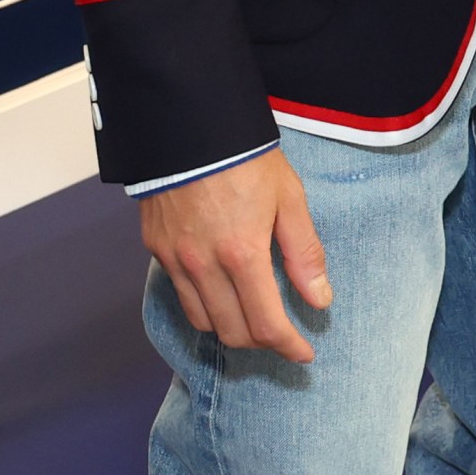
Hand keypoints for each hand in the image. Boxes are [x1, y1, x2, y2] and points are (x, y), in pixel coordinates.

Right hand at [138, 147, 331, 364]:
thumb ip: (304, 253)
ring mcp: (175, 258)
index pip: (267, 325)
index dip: (289, 347)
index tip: (304, 353)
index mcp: (242, 254)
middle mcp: (204, 265)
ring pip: (203, 322)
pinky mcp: (156, 247)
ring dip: (231, 328)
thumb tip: (319, 300)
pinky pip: (181, 295)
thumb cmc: (244, 156)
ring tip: (251, 316)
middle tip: (281, 333)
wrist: (188, 120)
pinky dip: (203, 305)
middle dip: (263, 341)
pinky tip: (220, 290)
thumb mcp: (288, 197)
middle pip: (234, 332)